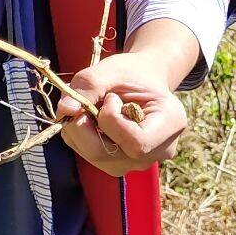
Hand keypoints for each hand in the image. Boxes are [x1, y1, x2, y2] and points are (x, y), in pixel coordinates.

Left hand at [56, 41, 194, 175]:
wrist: (141, 83)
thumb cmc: (132, 73)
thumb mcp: (113, 69)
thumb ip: (89, 85)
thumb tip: (65, 111)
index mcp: (170, 125)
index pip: (136, 143)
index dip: (112, 121)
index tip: (111, 97)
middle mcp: (157, 152)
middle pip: (108, 154)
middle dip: (86, 124)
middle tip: (91, 99)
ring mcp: (137, 163)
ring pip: (93, 156)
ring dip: (81, 128)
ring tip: (96, 107)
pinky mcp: (118, 165)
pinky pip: (86, 154)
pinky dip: (80, 133)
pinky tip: (93, 118)